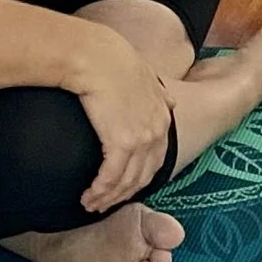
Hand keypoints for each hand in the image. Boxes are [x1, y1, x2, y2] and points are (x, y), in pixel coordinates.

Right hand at [73, 25, 177, 212]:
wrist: (98, 57)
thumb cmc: (114, 62)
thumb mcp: (148, 76)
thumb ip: (160, 93)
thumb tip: (171, 101)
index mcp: (163, 116)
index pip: (156, 158)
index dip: (140, 176)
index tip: (124, 186)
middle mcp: (157, 131)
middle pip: (143, 175)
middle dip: (124, 194)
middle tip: (105, 203)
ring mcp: (142, 139)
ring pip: (127, 181)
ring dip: (108, 197)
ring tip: (92, 204)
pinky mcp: (122, 143)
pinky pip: (111, 177)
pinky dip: (100, 191)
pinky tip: (89, 196)